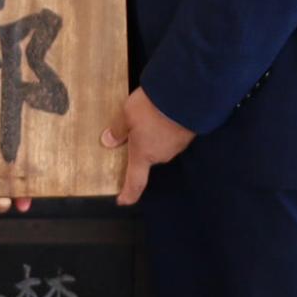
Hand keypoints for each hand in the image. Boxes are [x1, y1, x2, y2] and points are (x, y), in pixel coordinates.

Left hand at [102, 85, 193, 205]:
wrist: (185, 96)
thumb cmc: (152, 109)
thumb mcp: (127, 114)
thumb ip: (118, 129)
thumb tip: (108, 141)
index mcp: (143, 155)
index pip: (135, 182)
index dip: (128, 194)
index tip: (122, 201)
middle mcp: (161, 156)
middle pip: (147, 156)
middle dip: (141, 145)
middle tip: (135, 128)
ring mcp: (176, 146)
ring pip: (160, 144)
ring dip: (154, 134)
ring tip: (150, 114)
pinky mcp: (188, 135)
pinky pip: (171, 135)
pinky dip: (166, 127)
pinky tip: (163, 113)